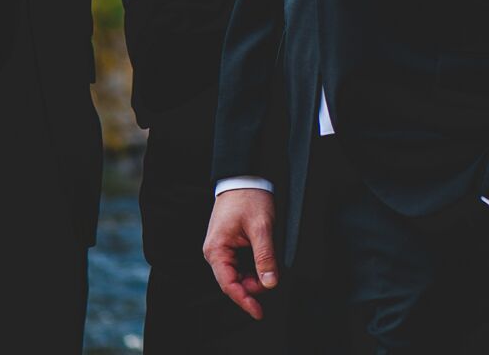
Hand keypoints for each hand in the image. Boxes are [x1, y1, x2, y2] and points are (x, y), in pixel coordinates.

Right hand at [203, 188, 279, 319]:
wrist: (244, 175)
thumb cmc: (249, 197)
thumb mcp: (262, 227)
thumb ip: (265, 256)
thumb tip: (270, 283)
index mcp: (216, 249)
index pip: (229, 284)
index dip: (245, 300)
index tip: (259, 312)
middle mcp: (215, 252)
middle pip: (234, 281)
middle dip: (253, 286)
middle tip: (273, 278)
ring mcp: (221, 249)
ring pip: (238, 274)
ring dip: (255, 276)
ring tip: (271, 266)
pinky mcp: (229, 245)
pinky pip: (240, 264)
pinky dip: (253, 267)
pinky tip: (265, 262)